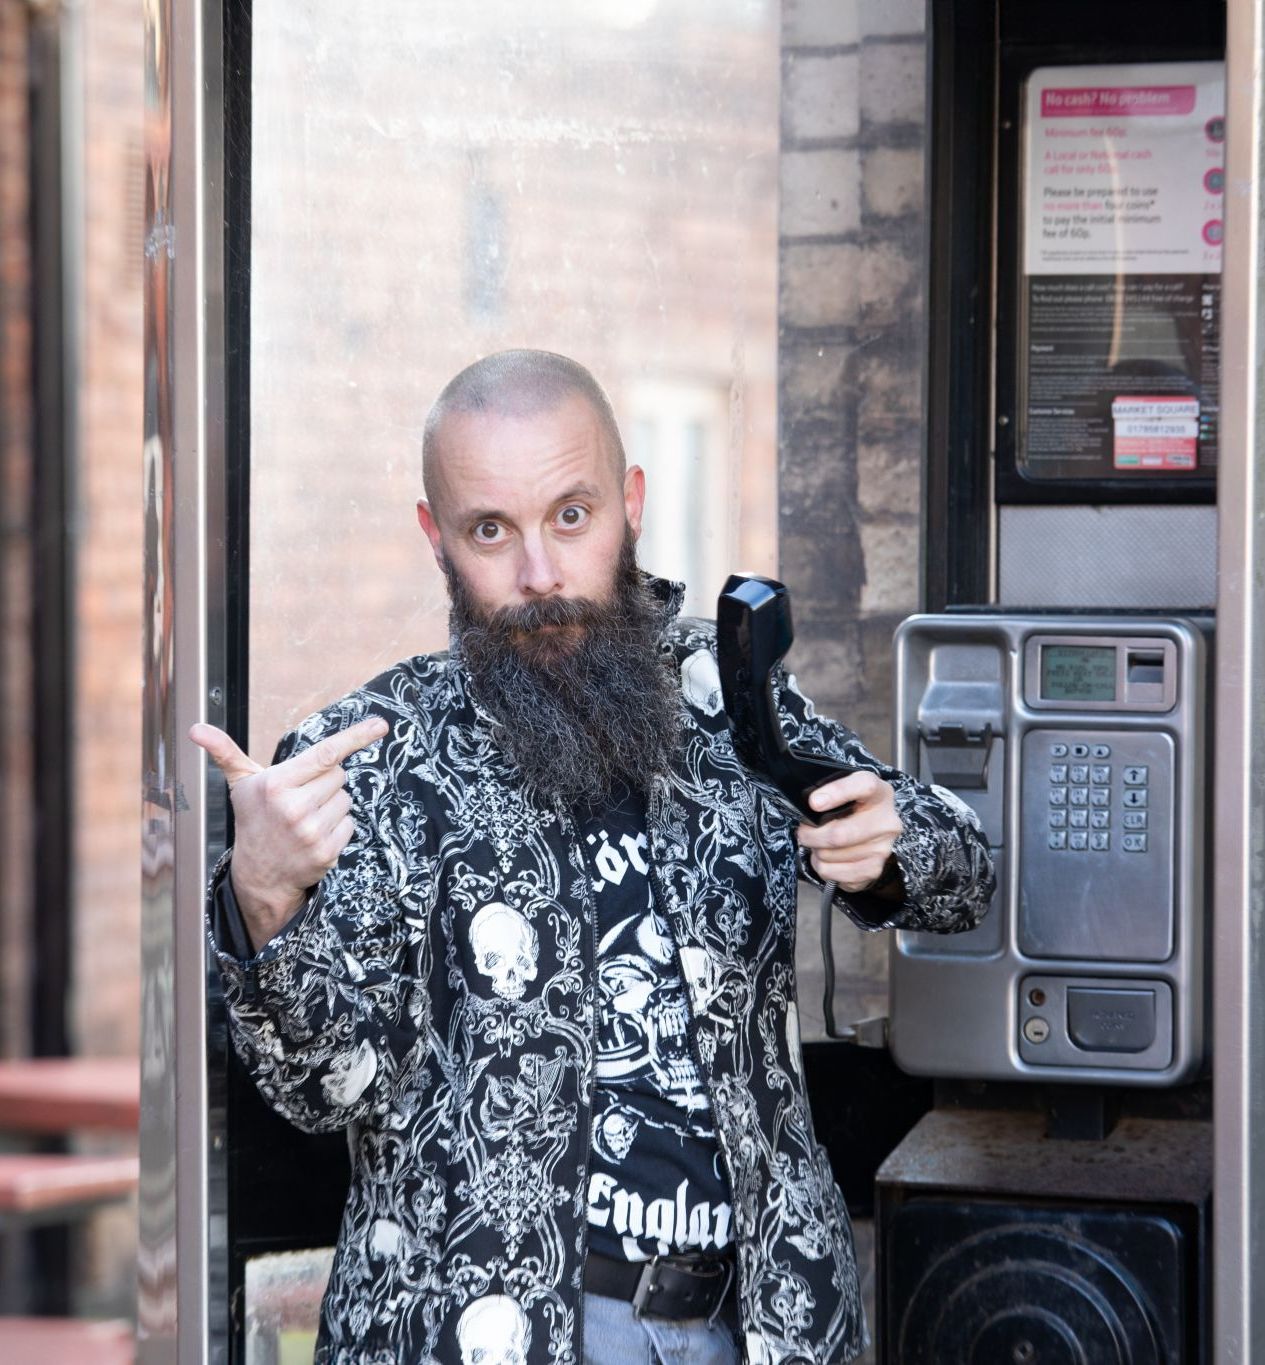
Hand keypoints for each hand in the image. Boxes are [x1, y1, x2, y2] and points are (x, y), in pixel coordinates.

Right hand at [190, 716, 388, 947]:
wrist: (259, 874)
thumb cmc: (255, 819)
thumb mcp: (242, 784)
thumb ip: (225, 753)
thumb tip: (195, 728)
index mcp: (275, 784)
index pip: (325, 754)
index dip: (355, 737)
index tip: (380, 725)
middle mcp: (294, 807)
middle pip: (338, 774)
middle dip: (324, 781)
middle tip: (301, 796)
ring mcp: (311, 831)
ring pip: (346, 798)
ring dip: (332, 803)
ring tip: (306, 816)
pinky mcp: (326, 851)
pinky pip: (350, 823)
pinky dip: (338, 825)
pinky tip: (316, 833)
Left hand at [795, 770, 902, 892]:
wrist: (873, 834)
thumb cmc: (852, 809)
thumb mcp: (844, 792)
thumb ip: (829, 793)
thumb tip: (807, 807)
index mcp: (879, 792)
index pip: (865, 786)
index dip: (837, 792)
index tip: (813, 802)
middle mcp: (886, 821)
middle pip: (840, 834)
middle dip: (811, 835)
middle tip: (804, 832)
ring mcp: (883, 848)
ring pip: (831, 854)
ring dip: (816, 851)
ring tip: (819, 844)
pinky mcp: (874, 870)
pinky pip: (833, 872)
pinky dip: (822, 867)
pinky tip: (827, 858)